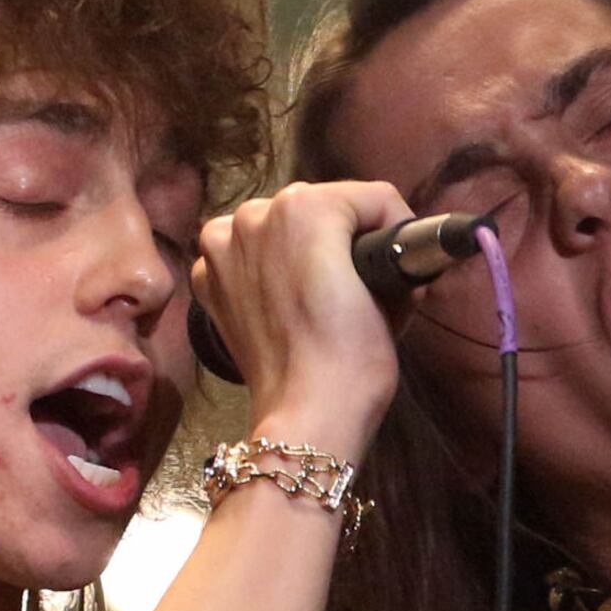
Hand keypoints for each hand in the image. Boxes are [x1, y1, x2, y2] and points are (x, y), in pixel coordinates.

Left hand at [190, 178, 411, 462]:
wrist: (308, 411)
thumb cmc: (357, 354)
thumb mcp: (394, 291)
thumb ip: (390, 254)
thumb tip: (390, 256)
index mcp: (305, 205)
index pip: (371, 199)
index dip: (396, 230)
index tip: (403, 265)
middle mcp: (255, 213)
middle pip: (320, 208)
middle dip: (344, 237)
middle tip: (362, 281)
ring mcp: (222, 246)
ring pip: (278, 227)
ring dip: (300, 248)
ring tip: (318, 291)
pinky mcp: (207, 279)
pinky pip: (244, 255)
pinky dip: (262, 270)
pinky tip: (281, 301)